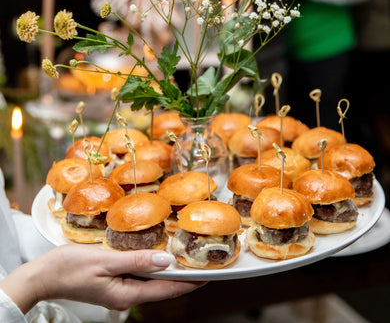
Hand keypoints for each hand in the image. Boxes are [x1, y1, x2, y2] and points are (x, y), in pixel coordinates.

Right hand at [0, 245, 204, 313]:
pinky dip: (152, 268)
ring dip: (168, 272)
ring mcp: (120, 290)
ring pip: (151, 282)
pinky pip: (140, 276)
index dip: (188, 283)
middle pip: (161, 287)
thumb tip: (165, 261)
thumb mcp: (105, 261)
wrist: (45, 274)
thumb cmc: (70, 267)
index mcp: (126, 294)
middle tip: (201, 265)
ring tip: (185, 261)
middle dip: (182, 278)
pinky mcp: (113, 282)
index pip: (166, 290)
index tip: (207, 276)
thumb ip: (136, 260)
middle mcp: (126, 295)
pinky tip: (157, 258)